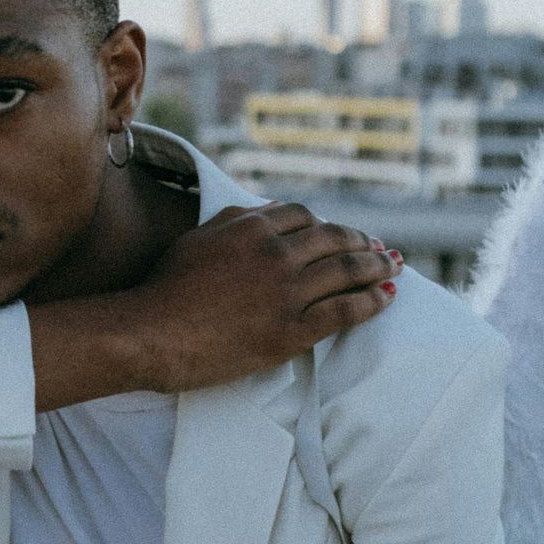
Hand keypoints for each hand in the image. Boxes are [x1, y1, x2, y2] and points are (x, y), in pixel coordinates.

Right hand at [125, 204, 397, 394]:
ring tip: (393, 268)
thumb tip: (265, 210)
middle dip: (363, 242)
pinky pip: (346, 310)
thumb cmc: (164, 290)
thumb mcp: (197, 239)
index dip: (327, 225)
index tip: (338, 234)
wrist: (150, 334)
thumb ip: (234, 221)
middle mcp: (276, 253)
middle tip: (380, 249)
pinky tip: (387, 299)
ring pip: (349, 270)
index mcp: (252, 227)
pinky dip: (372, 302)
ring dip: (378, 268)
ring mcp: (288, 291)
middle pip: (335, 238)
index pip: (305, 217)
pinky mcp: (293, 329)